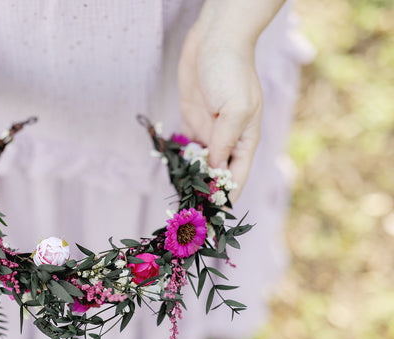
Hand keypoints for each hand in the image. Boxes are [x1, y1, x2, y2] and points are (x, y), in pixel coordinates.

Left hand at [178, 26, 262, 201]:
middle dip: (206, 192)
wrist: (214, 40)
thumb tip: (215, 170)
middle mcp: (227, 138)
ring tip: (179, 201)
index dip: (226, 197)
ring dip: (192, 179)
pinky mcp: (192, 119)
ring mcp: (208, 130)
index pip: (236, 176)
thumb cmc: (231, 71)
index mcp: (245, 138)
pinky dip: (180, 159)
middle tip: (190, 216)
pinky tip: (172, 173)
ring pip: (200, 163)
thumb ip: (224, 142)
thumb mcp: (234, 108)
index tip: (214, 219)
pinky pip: (186, 146)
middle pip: (217, 174)